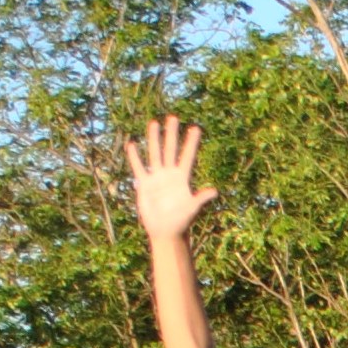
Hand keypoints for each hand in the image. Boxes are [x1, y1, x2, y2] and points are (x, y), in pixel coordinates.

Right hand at [125, 116, 217, 241]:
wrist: (165, 230)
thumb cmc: (182, 221)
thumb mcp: (192, 208)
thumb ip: (201, 198)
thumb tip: (214, 191)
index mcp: (183, 179)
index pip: (187, 156)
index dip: (191, 143)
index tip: (196, 128)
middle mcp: (170, 174)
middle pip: (171, 149)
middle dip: (172, 134)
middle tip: (173, 117)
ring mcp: (156, 177)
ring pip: (155, 154)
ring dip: (154, 139)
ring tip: (153, 123)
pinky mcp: (144, 184)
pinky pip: (138, 167)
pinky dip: (135, 157)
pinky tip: (132, 144)